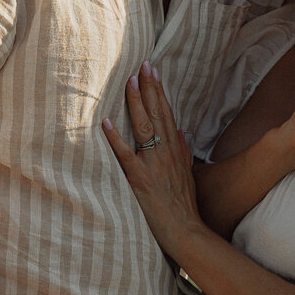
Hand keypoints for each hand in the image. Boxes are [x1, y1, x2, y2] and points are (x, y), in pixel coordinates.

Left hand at [102, 62, 201, 259]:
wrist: (185, 230)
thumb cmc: (184, 206)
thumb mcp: (188, 174)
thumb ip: (184, 152)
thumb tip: (182, 133)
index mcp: (176, 150)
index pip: (167, 114)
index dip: (160, 92)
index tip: (154, 72)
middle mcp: (166, 152)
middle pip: (157, 114)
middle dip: (149, 88)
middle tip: (143, 64)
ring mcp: (153, 164)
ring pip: (144, 127)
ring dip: (136, 103)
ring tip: (129, 81)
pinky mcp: (140, 179)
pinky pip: (125, 155)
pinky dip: (115, 138)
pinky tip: (106, 122)